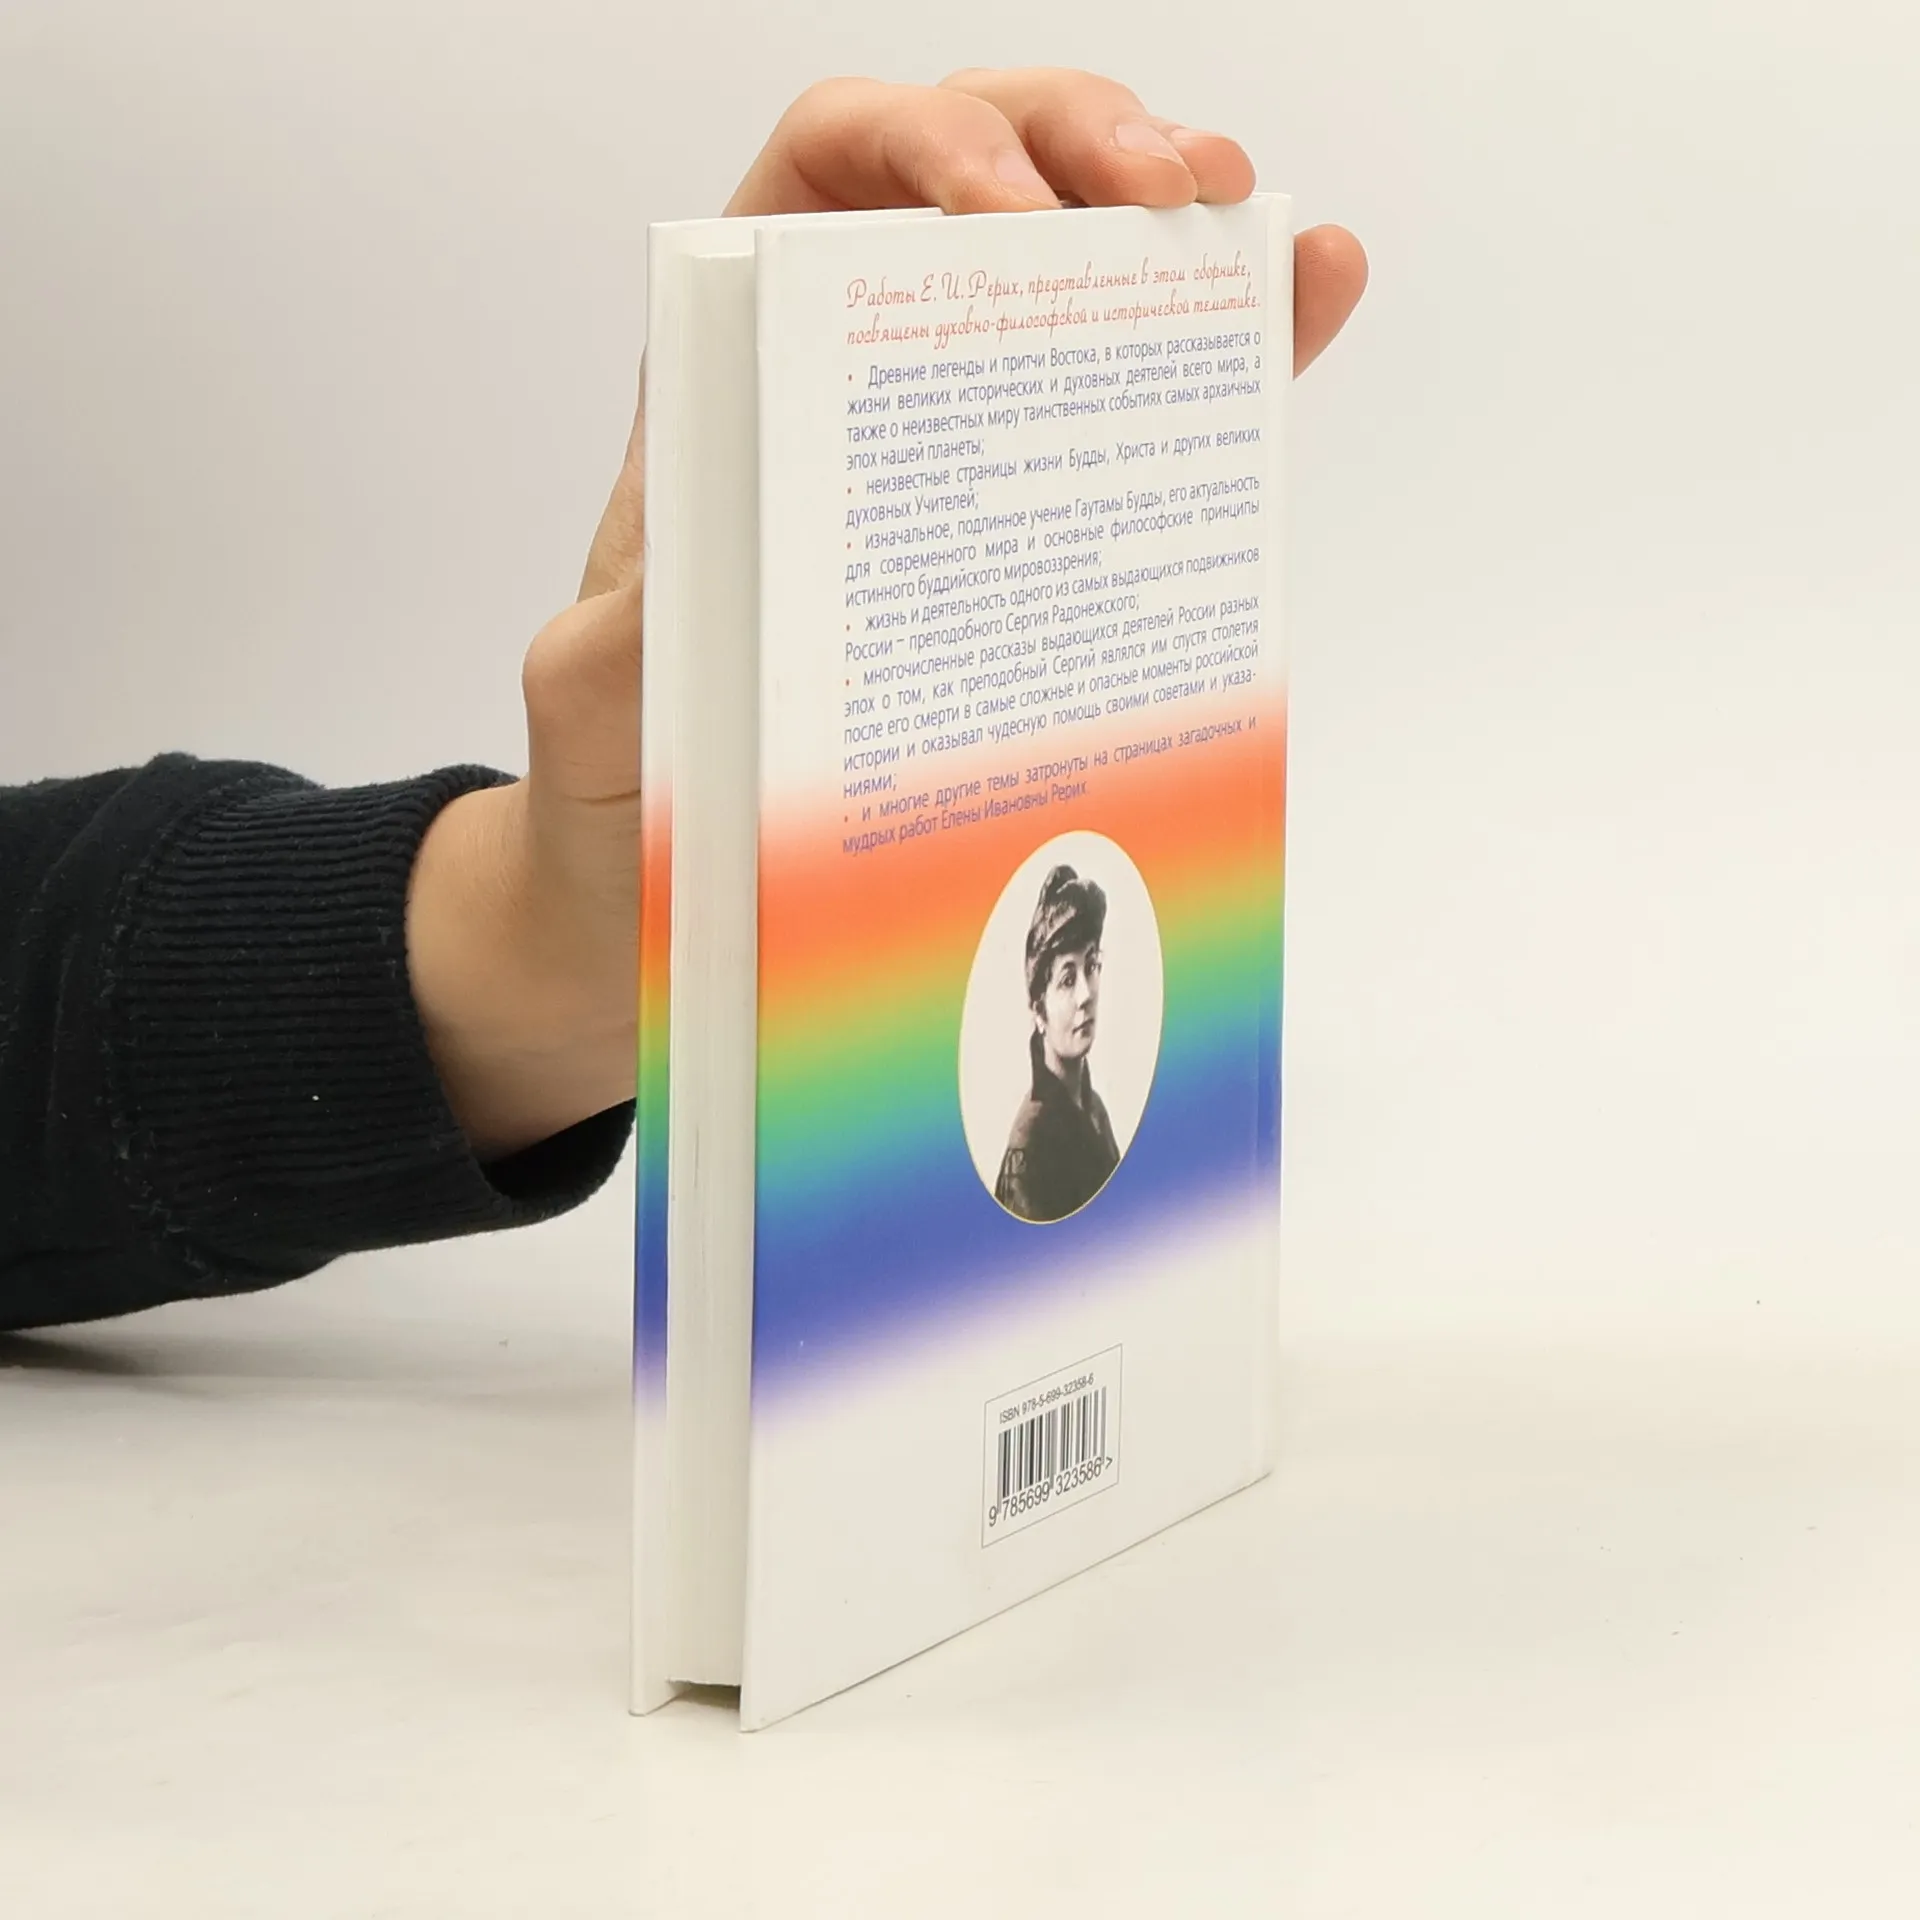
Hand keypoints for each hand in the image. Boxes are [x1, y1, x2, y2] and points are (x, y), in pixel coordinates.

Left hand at [409, 70, 1367, 1161]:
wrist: (690, 850)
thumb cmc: (636, 760)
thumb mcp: (597, 703)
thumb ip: (613, 649)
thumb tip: (688, 595)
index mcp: (748, 356)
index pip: (834, 160)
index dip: (926, 139)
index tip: (1003, 213)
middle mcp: (866, 355)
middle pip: (985, 161)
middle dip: (1080, 141)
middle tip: (1163, 196)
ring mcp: (974, 417)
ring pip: (1082, 247)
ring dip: (1173, 205)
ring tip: (1244, 221)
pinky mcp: (1053, 495)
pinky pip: (1151, 385)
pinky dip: (1238, 329)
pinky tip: (1309, 291)